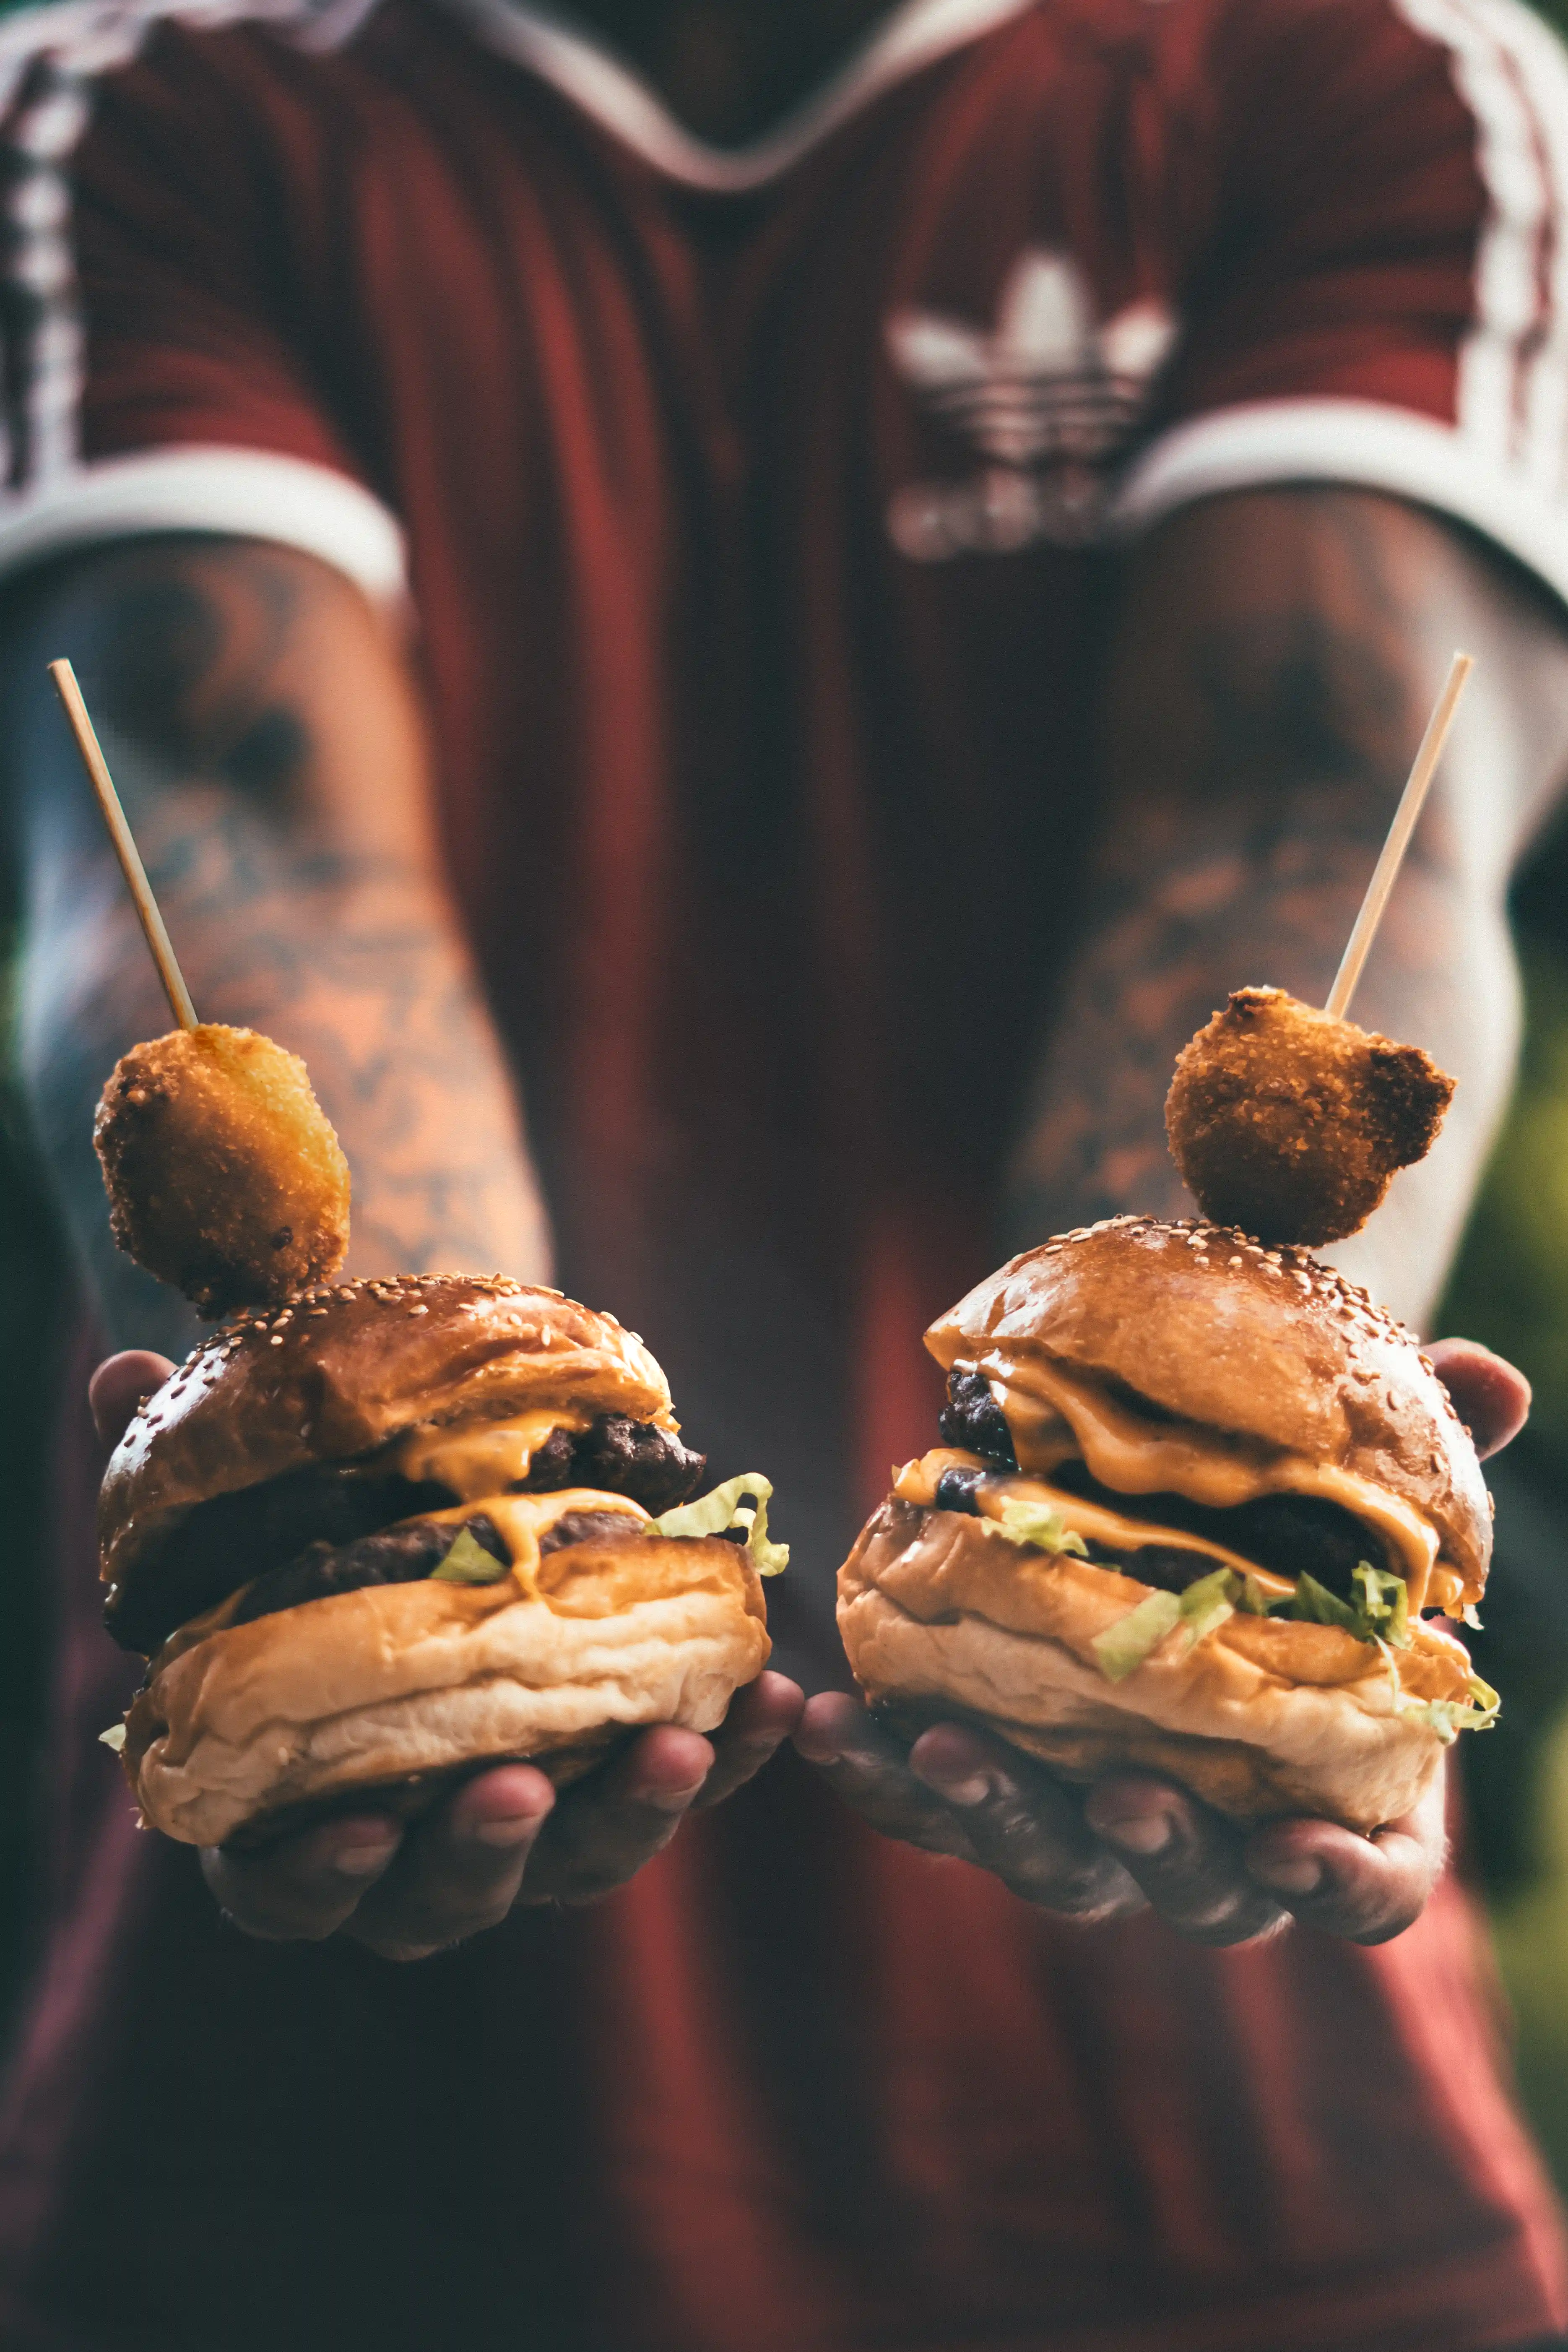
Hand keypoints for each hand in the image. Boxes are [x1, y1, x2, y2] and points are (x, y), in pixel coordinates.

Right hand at [89, 1350, 803, 1956]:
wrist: (419, 1533)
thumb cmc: (305, 1550)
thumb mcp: (238, 1514)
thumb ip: (179, 1468)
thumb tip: (123, 1374)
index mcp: (293, 1813)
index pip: (288, 1887)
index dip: (318, 1870)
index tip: (358, 1826)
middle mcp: (410, 1841)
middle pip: (443, 1895)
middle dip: (484, 1852)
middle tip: (521, 1788)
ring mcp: (527, 1820)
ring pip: (578, 1861)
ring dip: (633, 1813)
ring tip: (681, 1743)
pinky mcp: (619, 1775)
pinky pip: (682, 1782)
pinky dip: (737, 1754)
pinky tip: (782, 1699)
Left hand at [794, 1334, 1527, 1947]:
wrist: (1177, 1537)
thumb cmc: (1298, 1540)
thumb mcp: (1365, 1489)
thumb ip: (1433, 1450)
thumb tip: (1492, 1375)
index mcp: (1338, 1798)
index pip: (1369, 1891)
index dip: (1342, 1885)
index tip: (1297, 1851)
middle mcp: (1220, 1838)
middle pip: (1196, 1891)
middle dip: (1154, 1851)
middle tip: (1115, 1794)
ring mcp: (1099, 1823)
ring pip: (1052, 1861)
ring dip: (992, 1814)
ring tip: (935, 1745)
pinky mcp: (1001, 1786)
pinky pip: (935, 1807)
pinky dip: (879, 1774)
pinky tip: (823, 1717)